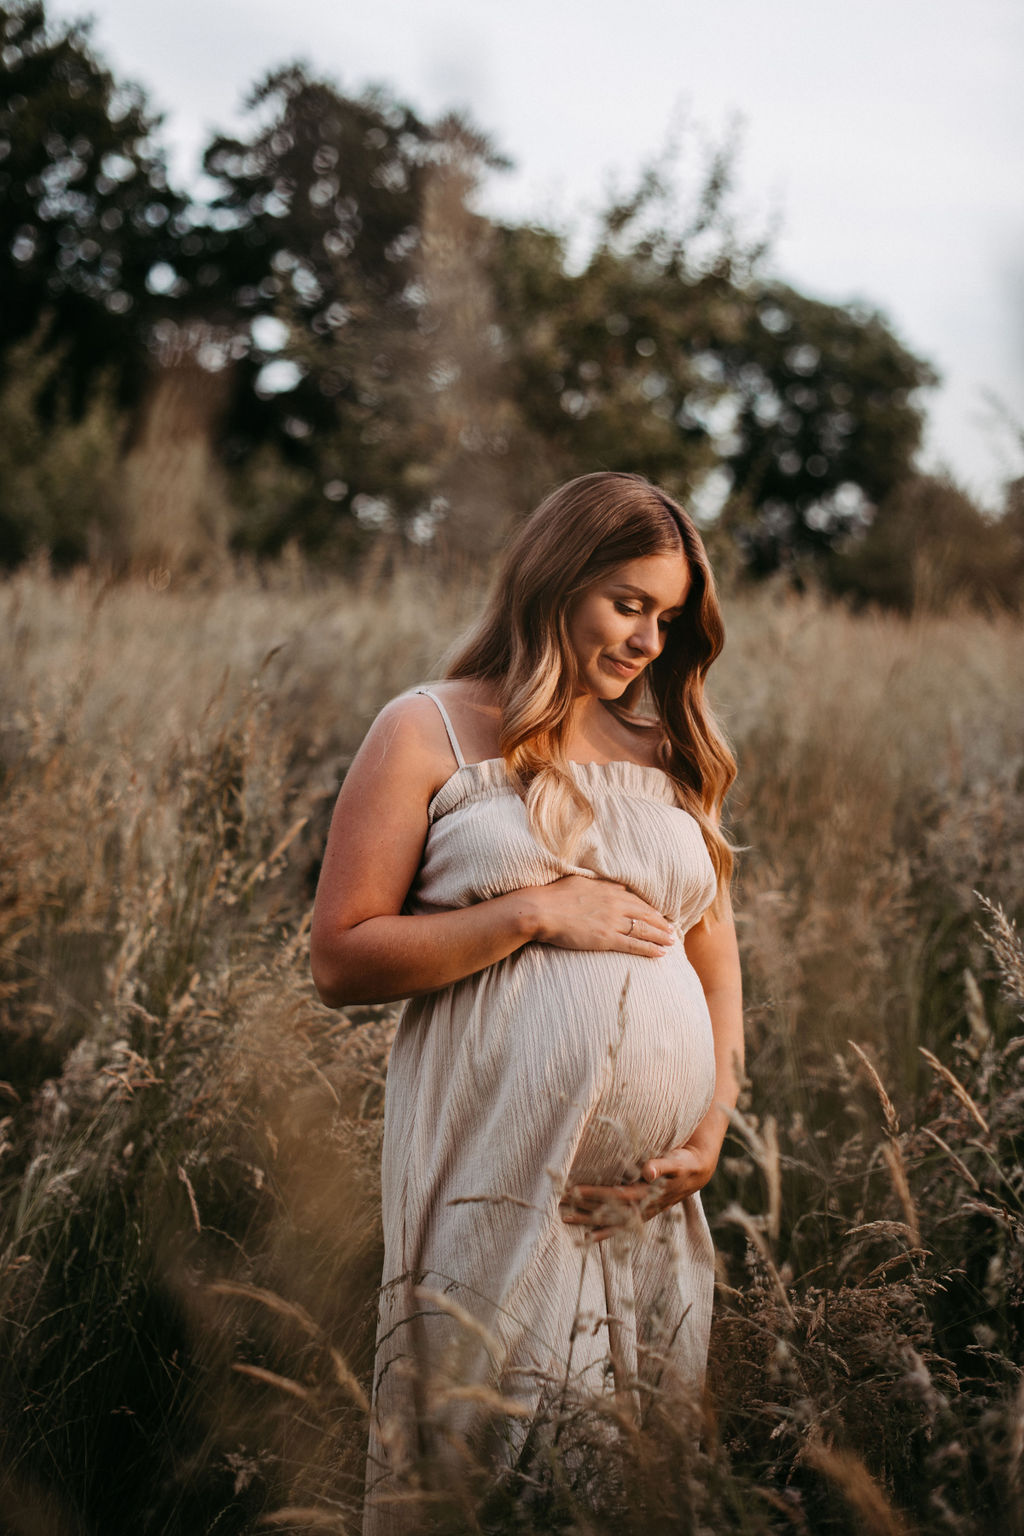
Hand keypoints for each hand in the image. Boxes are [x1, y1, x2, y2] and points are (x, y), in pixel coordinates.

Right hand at [529, 875, 674, 958]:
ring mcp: (612, 922)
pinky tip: (660, 953)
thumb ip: (599, 886)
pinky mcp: (606, 938)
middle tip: (673, 930)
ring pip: (644, 930)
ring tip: (672, 942)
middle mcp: (615, 904)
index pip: (636, 900)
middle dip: (661, 923)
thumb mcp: (580, 882)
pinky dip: (650, 949)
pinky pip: (634, 945)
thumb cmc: (554, 896)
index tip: (659, 914)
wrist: (542, 910)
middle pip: (646, 914)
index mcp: (608, 890)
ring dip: (661, 936)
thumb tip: (611, 886)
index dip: (650, 909)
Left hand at [559, 1138, 720, 1241]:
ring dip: (589, 1220)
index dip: (595, 1193)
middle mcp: (643, 1207)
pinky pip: (620, 1226)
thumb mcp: (677, 1162)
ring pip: (611, 1221)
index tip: (574, 1190)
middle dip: (585, 1207)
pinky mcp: (642, 1214)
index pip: (617, 1196)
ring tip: (565, 1219)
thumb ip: (663, 1165)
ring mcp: (642, 1213)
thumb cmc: (684, 1163)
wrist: (696, 1173)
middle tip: (559, 1202)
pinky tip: (589, 1236)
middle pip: (609, 1210)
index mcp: (648, 1194)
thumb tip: (648, 1171)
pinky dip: (605, 1232)